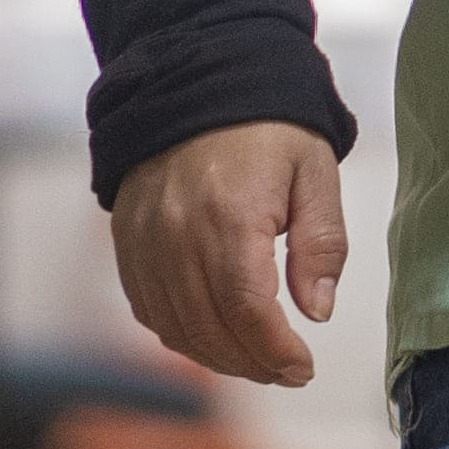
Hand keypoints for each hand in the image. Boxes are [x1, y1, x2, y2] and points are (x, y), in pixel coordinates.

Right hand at [109, 120, 348, 387]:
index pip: (247, 311)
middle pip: (210, 329)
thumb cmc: (267, 125)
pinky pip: (148, 309)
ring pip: (176, 328)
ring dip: (218, 358)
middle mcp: (177, 233)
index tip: (303, 368)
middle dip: (253, 363)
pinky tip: (213, 335)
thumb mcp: (315, 173)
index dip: (275, 352)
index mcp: (230, 214)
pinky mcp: (126, 241)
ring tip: (256, 359)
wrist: (199, 77)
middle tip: (286, 371)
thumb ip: (322, 244)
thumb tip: (316, 312)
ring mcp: (144, 239)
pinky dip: (181, 334)